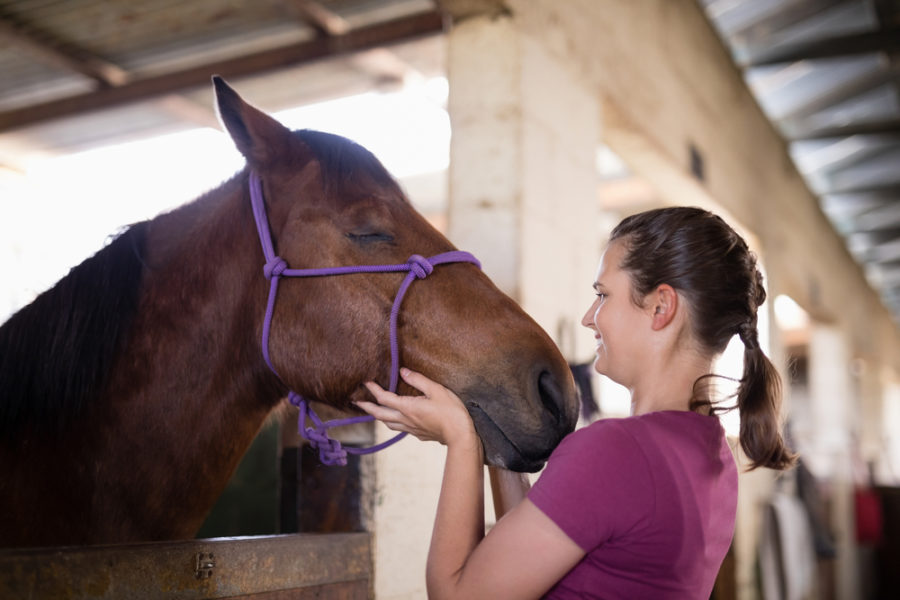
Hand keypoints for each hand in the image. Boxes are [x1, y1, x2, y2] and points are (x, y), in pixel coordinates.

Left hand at [356, 368, 477, 447]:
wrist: (460, 435)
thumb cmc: (451, 411)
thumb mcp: (436, 389)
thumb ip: (418, 380)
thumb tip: (402, 371)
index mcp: (408, 407)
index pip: (384, 398)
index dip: (373, 389)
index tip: (366, 382)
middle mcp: (405, 420)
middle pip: (379, 414)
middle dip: (367, 407)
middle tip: (356, 402)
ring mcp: (411, 429)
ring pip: (388, 424)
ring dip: (377, 416)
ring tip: (373, 411)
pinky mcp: (418, 435)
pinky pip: (399, 428)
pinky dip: (391, 422)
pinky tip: (396, 420)